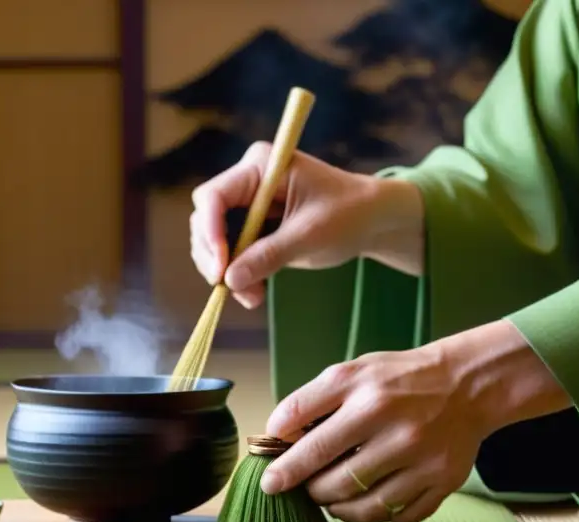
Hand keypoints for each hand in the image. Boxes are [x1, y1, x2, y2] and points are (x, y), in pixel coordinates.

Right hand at [189, 142, 424, 309]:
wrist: (372, 220)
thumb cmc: (348, 214)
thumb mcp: (309, 236)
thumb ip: (268, 256)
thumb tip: (229, 280)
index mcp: (260, 166)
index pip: (214, 197)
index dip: (210, 232)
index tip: (219, 267)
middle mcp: (248, 181)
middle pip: (206, 219)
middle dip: (214, 256)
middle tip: (226, 287)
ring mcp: (249, 205)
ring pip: (215, 241)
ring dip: (226, 272)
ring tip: (252, 297)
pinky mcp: (254, 227)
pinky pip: (232, 253)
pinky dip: (239, 275)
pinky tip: (254, 294)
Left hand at [258, 320, 572, 521]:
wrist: (466, 385)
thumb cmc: (397, 379)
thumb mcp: (349, 373)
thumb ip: (307, 401)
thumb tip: (274, 436)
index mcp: (371, 402)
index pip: (316, 447)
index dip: (287, 470)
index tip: (270, 483)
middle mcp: (400, 435)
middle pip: (338, 484)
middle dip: (312, 490)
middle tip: (306, 485)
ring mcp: (425, 464)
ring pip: (366, 509)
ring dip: (339, 508)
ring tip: (330, 496)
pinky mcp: (444, 484)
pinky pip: (399, 517)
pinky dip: (377, 514)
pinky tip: (368, 499)